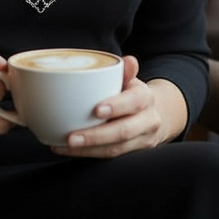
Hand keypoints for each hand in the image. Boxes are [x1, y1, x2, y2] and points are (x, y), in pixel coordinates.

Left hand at [51, 56, 187, 159]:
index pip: (134, 102)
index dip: (116, 106)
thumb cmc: (134, 95)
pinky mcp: (132, 154)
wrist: (155, 116)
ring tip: (64, 145)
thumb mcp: (132, 80)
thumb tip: (127, 60)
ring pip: (115, 149)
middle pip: (123, 132)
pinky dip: (87, 154)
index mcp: (146, 99)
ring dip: (88, 149)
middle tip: (71, 137)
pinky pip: (109, 157)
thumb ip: (126, 72)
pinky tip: (67, 150)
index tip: (96, 110)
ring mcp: (141, 141)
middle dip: (95, 136)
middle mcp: (147, 121)